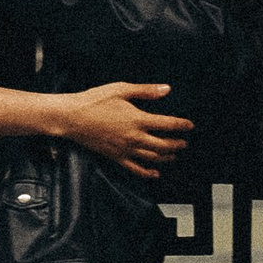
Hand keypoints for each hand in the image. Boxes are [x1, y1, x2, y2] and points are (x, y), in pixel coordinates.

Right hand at [60, 83, 193, 181]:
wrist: (72, 117)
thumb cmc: (95, 100)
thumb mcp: (121, 89)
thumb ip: (145, 91)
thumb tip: (166, 89)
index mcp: (138, 119)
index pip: (167, 124)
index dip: (181, 125)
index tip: (190, 125)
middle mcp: (134, 137)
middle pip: (163, 144)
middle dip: (177, 144)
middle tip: (184, 142)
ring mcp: (125, 149)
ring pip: (152, 157)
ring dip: (167, 157)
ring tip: (174, 155)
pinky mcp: (115, 157)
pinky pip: (135, 168)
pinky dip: (148, 172)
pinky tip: (155, 173)